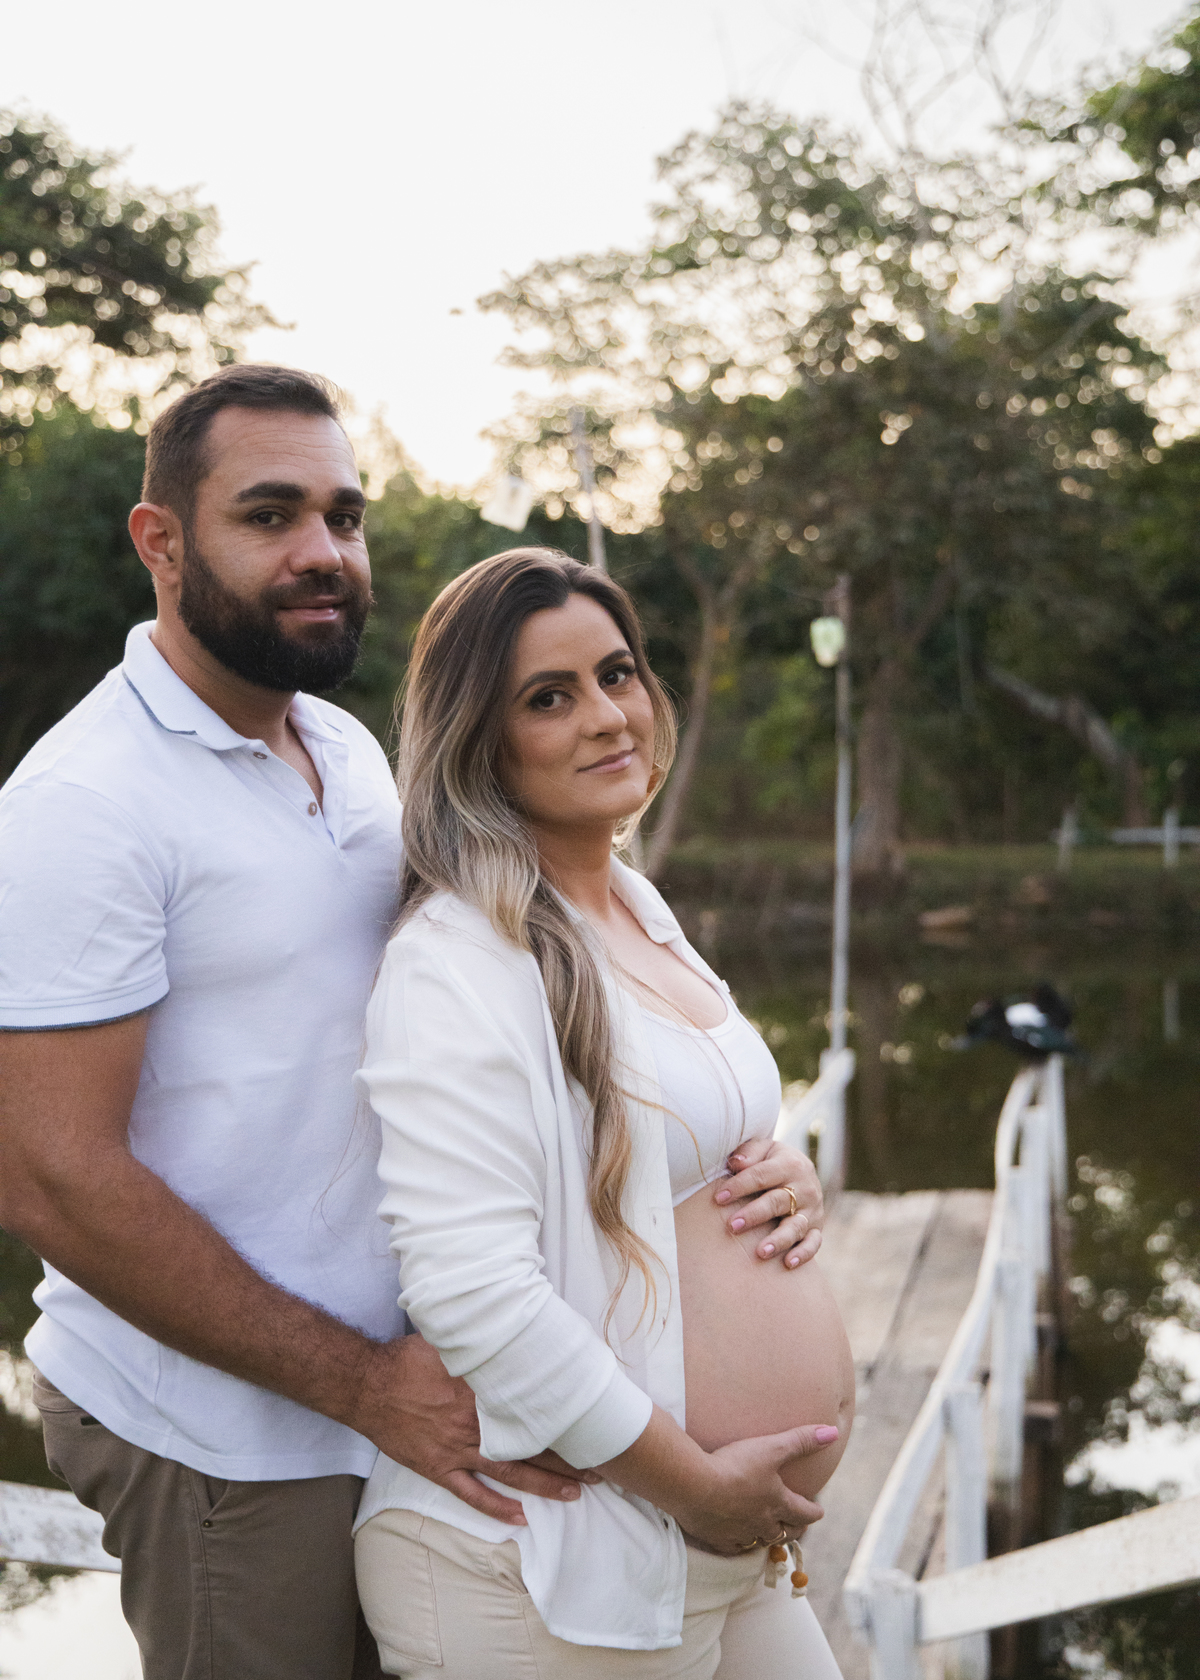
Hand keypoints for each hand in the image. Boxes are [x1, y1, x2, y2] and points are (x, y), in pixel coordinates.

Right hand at [351, 1334, 598, 1525]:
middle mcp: (476, 1424)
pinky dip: (497, 1507)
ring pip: (512, 1473)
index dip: (566, 1415)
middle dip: (569, 1456)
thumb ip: (484, 1340)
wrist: (367, 1385)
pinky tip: (521, 1517)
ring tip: (576, 1492)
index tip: (593, 1420)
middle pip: (532, 1444)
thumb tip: (516, 1320)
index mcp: (484, 1391)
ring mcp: (457, 1450)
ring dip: (546, 1484)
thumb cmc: (408, 1358)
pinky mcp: (438, 1468)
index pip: (535, 1406)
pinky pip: (472, 1494)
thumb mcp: (451, 1340)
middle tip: (601, 1465)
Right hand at [674, 1423, 835, 1554]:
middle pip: (785, 1533)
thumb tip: (832, 1432)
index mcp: (778, 1503)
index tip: (819, 1511)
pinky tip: (738, 1539)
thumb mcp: (772, 1448)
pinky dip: (740, 1543)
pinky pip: (735, 1547)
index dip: (814, 1511)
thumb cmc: (735, 1466)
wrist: (694, 1485)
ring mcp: (740, 1534)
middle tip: (799, 1526)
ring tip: (769, 1532)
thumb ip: (801, 1440)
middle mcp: (763, 1523)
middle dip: (795, 1530)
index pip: (804, 1513)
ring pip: (761, 1541)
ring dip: (769, 1537)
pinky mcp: (718, 1539)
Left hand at [714, 1139, 822, 1267]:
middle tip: (733, 1226)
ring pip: (796, 1226)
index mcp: (790, 1164)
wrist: (801, 1169)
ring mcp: (812, 1210)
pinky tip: (787, 1263)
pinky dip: (803, 1254)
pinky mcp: (816, 1228)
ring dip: (778, 1239)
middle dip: (755, 1215)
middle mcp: (805, 1188)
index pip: (762, 1175)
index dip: (740, 1186)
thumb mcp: (763, 1148)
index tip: (719, 1198)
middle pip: (778, 1202)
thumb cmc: (771, 1160)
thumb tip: (736, 1163)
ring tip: (761, 1252)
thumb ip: (749, 1152)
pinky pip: (813, 1243)